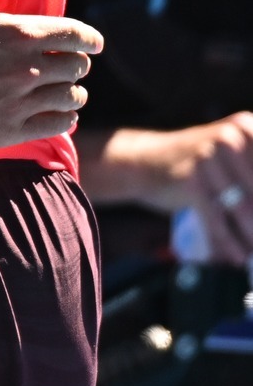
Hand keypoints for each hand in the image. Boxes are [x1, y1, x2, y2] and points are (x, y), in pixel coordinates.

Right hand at [0, 0, 100, 148]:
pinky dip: (64, 117)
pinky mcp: (13, 129)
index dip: (90, 39)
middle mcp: (28, 68)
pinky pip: (59, 125)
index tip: (93, 43)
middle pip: (78, 67)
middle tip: (64, 64)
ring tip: (59, 89)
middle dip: (75, 63)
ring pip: (73, 97)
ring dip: (70, 91)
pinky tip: (54, 112)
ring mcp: (22, 101)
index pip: (76, 35)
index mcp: (20, 33)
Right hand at [92, 114, 252, 259]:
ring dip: (251, 235)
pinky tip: (237, 257)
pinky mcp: (191, 181)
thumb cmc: (196, 163)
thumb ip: (251, 177)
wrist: (144, 161)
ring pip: (243, 208)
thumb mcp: (230, 155)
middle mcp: (230, 137)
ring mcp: (208, 158)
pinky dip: (229, 243)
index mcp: (245, 127)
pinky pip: (217, 219)